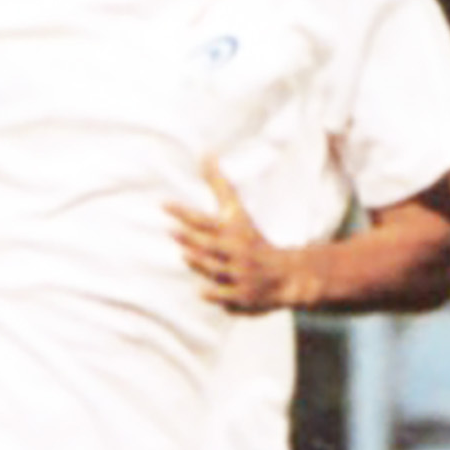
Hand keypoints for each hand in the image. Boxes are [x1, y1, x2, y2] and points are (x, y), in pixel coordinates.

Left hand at [167, 160, 304, 310]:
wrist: (285, 274)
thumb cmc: (252, 239)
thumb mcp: (236, 213)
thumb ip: (218, 186)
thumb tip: (206, 154)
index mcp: (234, 231)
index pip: (205, 220)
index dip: (184, 213)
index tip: (164, 204)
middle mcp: (236, 252)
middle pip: (211, 243)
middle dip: (192, 237)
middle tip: (171, 228)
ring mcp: (240, 274)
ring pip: (217, 268)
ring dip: (201, 262)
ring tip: (184, 254)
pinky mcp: (242, 296)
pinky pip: (226, 295)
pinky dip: (215, 292)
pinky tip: (202, 290)